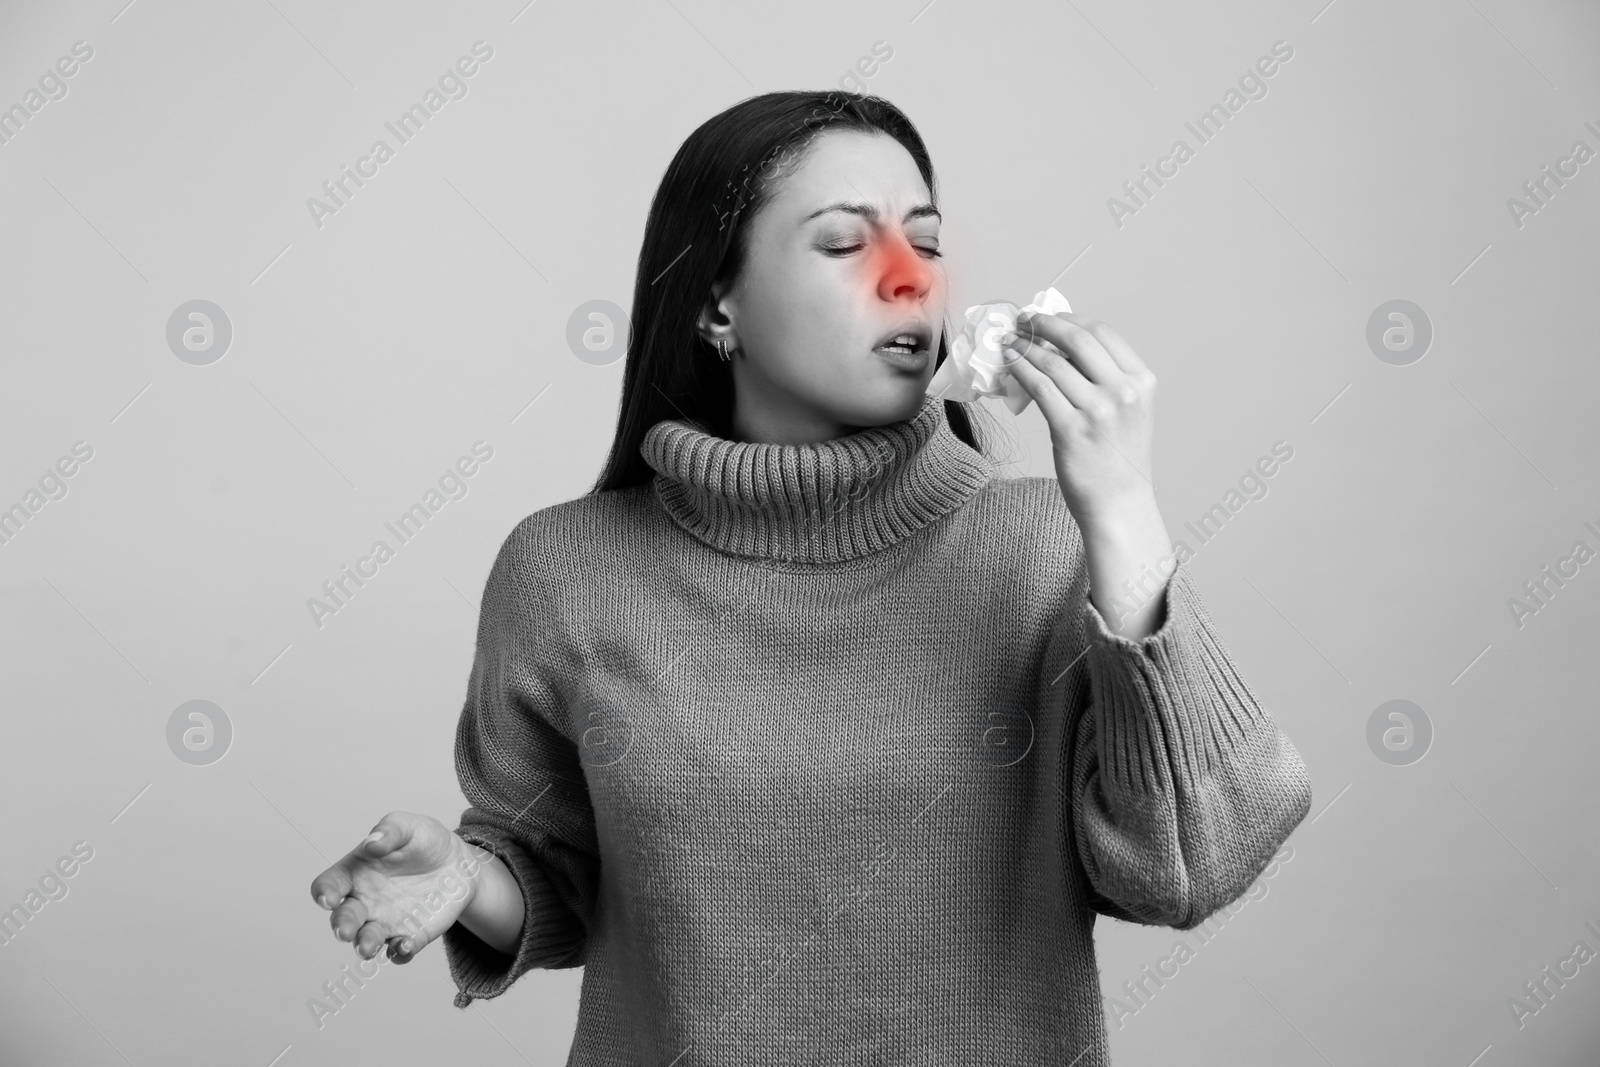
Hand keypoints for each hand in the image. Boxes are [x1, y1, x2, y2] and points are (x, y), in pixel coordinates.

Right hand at [310, 810, 488, 964]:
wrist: (457, 862)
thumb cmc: (423, 840)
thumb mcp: (408, 826)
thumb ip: (389, 831)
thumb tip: (372, 844)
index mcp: (355, 873)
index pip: (328, 885)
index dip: (323, 893)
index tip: (328, 899)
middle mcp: (364, 902)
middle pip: (343, 919)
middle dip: (342, 927)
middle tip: (345, 932)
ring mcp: (385, 921)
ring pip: (366, 941)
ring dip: (365, 946)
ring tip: (369, 948)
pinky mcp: (410, 935)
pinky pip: (399, 951)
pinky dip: (400, 952)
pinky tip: (406, 945)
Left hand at [1002, 310, 1157, 527]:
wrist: (1119, 505)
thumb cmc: (1118, 460)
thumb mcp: (1128, 411)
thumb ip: (1105, 379)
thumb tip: (1058, 346)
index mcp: (1141, 382)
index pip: (1103, 333)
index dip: (1070, 318)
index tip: (1049, 316)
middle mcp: (1123, 392)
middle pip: (1077, 338)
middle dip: (1044, 324)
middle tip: (1023, 321)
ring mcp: (1098, 411)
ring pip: (1052, 362)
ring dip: (1025, 346)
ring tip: (1009, 342)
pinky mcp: (1070, 430)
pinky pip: (1039, 387)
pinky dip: (1020, 369)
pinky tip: (1009, 364)